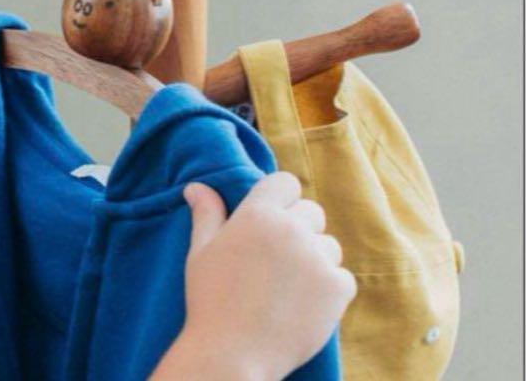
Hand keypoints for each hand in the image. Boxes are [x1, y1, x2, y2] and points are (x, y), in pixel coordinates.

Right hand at [152, 172, 354, 380]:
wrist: (232, 356)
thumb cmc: (211, 301)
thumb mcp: (201, 252)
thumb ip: (207, 214)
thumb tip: (196, 186)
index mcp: (258, 213)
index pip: (286, 182)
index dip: (281, 199)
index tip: (271, 222)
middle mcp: (291, 229)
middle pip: (312, 212)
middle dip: (300, 229)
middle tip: (278, 261)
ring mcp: (316, 258)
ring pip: (329, 245)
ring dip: (316, 259)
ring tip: (290, 287)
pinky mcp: (336, 289)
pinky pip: (343, 277)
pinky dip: (329, 290)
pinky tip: (305, 305)